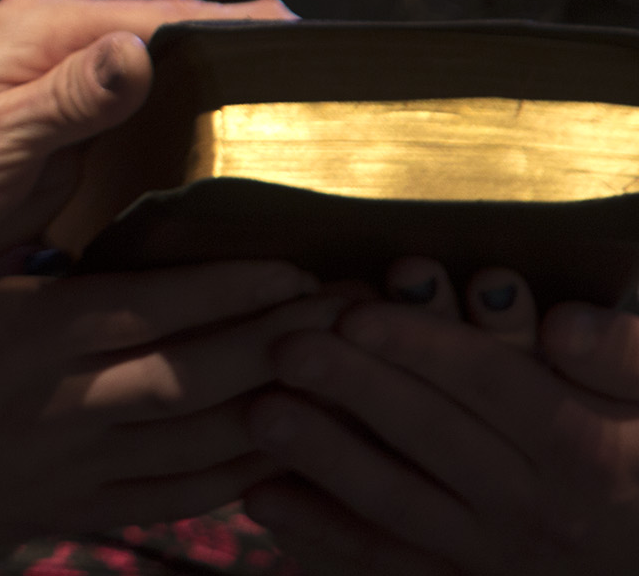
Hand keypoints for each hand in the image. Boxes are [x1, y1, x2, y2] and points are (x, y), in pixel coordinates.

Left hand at [0, 0, 289, 426]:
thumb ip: (68, 99)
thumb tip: (140, 47)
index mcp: (42, 32)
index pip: (167, 16)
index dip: (243, 29)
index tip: (318, 44)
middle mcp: (54, 55)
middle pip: (173, 51)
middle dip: (244, 71)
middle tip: (332, 104)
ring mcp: (55, 102)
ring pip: (159, 97)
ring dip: (217, 114)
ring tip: (303, 143)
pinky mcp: (52, 149)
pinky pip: (132, 138)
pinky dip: (177, 150)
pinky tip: (226, 182)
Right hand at [0, 256, 341, 558]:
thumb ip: (2, 234)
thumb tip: (64, 161)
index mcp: (23, 334)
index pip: (151, 308)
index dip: (231, 287)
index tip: (295, 262)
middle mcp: (61, 404)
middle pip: (199, 374)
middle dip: (283, 340)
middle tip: (355, 308)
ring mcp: (78, 466)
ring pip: (204, 440)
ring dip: (282, 403)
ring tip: (345, 367)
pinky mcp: (83, 508)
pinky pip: (183, 498)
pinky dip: (243, 473)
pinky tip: (286, 441)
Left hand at [244, 260, 638, 572]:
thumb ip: (622, 355)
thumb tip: (562, 324)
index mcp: (584, 447)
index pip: (492, 384)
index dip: (421, 347)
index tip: (357, 313)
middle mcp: (538, 506)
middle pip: (434, 437)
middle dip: (354, 391)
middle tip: (285, 348)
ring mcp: (499, 553)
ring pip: (401, 503)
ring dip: (326, 459)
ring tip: (261, 415)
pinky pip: (393, 563)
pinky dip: (326, 535)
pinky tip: (263, 501)